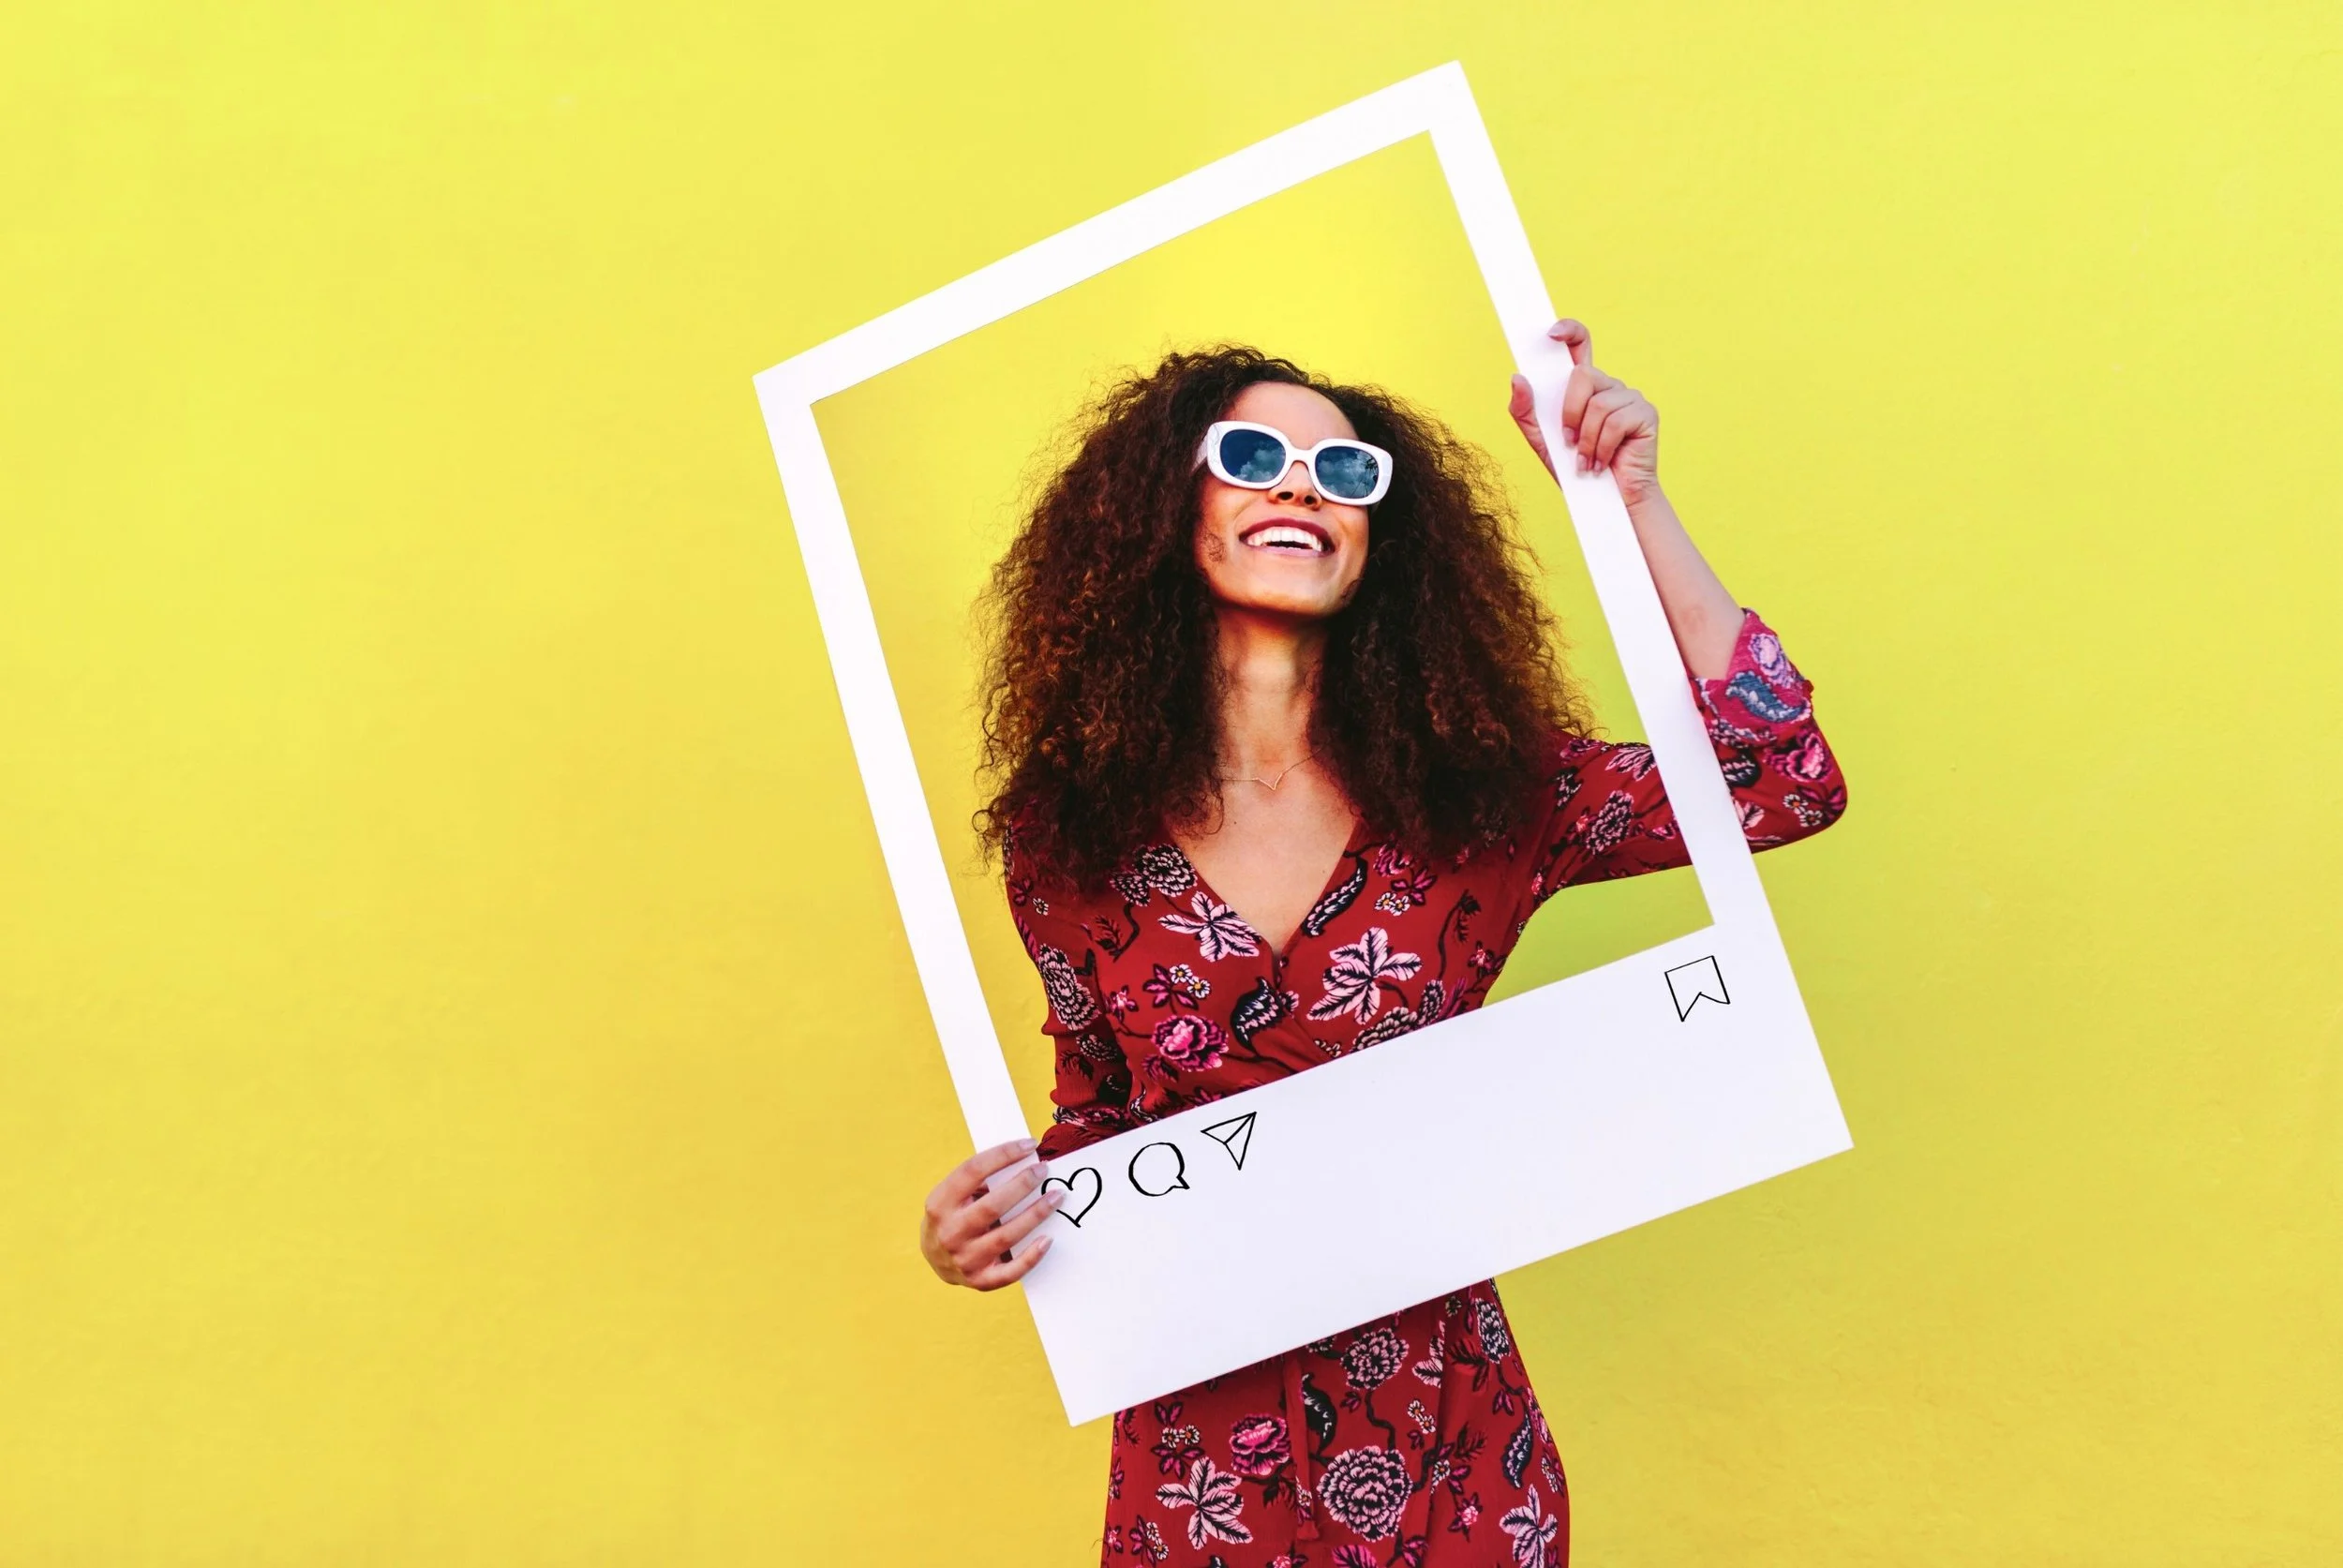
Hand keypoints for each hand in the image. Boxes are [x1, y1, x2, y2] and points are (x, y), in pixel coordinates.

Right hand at [919, 1137, 1061, 1289]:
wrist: (933, 1258)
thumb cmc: (952, 1216)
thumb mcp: (952, 1195)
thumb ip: (979, 1181)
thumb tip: (1022, 1161)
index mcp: (940, 1204)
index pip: (972, 1171)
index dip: (1003, 1155)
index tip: (1029, 1145)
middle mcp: (950, 1232)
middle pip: (992, 1206)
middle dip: (1023, 1185)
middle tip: (1043, 1170)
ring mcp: (964, 1259)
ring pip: (1006, 1237)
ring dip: (1035, 1214)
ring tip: (1056, 1196)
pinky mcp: (980, 1280)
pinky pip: (1010, 1272)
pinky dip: (1031, 1257)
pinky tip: (1047, 1240)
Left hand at [1507, 319, 1663, 509]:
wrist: (1607, 502)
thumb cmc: (1576, 470)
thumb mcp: (1542, 442)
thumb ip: (1526, 412)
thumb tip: (1518, 378)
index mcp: (1585, 388)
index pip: (1580, 347)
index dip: (1569, 331)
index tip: (1551, 333)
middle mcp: (1609, 387)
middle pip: (1583, 375)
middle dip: (1570, 411)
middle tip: (1569, 441)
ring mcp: (1629, 398)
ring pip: (1598, 403)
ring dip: (1586, 439)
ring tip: (1586, 461)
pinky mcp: (1646, 414)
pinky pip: (1616, 420)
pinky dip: (1602, 447)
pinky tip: (1601, 463)